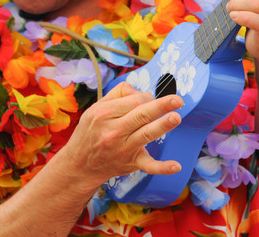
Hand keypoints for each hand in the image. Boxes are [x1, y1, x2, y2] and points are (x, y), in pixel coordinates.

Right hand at [63, 82, 183, 184]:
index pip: (133, 100)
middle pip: (141, 114)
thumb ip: (118, 94)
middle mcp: (113, 131)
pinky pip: (148, 166)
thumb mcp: (96, 108)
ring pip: (146, 134)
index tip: (151, 100)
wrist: (80, 164)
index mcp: (104, 114)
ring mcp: (123, 149)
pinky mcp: (131, 163)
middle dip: (161, 105)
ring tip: (176, 117)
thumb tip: (140, 91)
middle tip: (177, 100)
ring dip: (162, 125)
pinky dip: (162, 167)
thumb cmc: (91, 132)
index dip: (147, 98)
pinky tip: (176, 167)